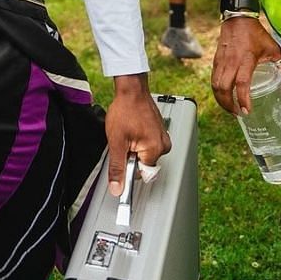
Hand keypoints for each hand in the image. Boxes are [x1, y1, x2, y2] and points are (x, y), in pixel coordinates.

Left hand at [105, 74, 170, 196]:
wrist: (131, 91)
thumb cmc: (125, 111)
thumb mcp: (116, 142)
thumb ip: (117, 168)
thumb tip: (118, 188)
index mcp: (155, 150)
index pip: (141, 174)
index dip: (128, 166)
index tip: (122, 155)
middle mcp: (164, 145)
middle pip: (144, 164)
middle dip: (131, 156)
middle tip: (125, 140)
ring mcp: (164, 137)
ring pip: (146, 155)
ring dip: (135, 148)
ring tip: (129, 133)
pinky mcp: (161, 131)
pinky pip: (149, 145)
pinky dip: (140, 141)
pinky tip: (134, 129)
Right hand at [211, 15, 280, 116]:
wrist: (238, 19)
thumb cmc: (256, 33)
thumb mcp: (273, 48)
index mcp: (246, 59)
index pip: (242, 83)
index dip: (243, 99)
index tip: (246, 110)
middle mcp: (231, 62)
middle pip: (223, 89)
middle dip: (228, 105)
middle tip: (238, 113)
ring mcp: (221, 62)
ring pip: (215, 86)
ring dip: (221, 100)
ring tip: (230, 108)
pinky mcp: (216, 61)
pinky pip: (213, 79)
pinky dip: (217, 91)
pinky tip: (224, 96)